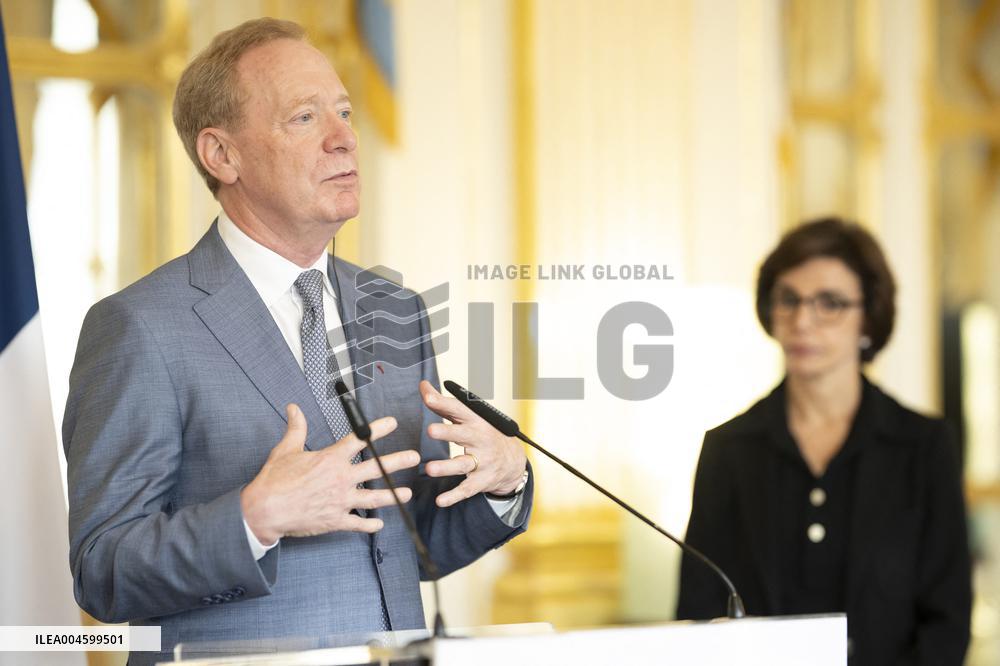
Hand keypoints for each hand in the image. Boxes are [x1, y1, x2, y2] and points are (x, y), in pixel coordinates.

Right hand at [241, 404, 419, 543]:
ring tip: (407, 494)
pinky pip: (358, 524)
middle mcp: (340, 479)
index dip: (378, 430)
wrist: (264, 510)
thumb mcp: (286, 450)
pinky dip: (370, 525)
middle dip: (398, 462)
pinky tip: (379, 524)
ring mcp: (340, 501)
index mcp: (330, 459)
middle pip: (376, 468)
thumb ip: (296, 428)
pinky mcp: (335, 520)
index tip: (392, 423)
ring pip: (374, 498)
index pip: (359, 440)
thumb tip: (294, 408)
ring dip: (393, 496)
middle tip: (414, 458)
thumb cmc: (274, 479)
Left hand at [419, 380, 527, 506]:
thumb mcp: (469, 417)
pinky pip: (467, 489)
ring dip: (446, 467)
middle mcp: (480, 440)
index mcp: (475, 421)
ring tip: (430, 469)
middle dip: (447, 433)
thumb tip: (422, 386)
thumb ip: (443, 404)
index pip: (458, 410)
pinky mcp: (481, 481)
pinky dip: (454, 496)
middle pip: (463, 435)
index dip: (442, 403)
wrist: (513, 460)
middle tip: (430, 430)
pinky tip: (441, 501)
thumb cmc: (483, 434)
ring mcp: (482, 462)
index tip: (426, 397)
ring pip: (463, 465)